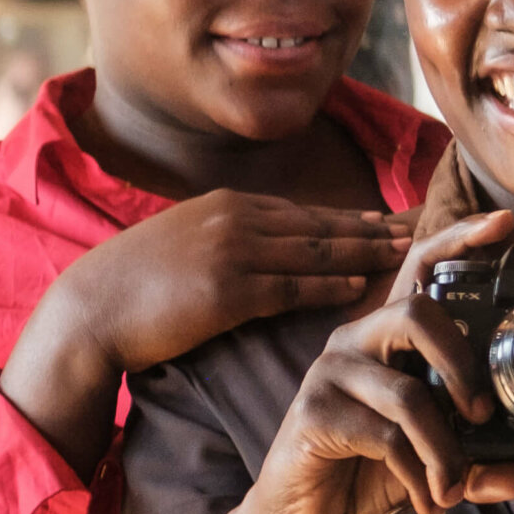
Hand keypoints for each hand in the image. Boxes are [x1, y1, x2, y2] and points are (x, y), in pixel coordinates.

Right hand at [3, 191, 413, 477]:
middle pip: (323, 223)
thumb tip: (274, 250)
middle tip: (423, 230)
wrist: (91, 308)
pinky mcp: (225, 289)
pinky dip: (328, 282)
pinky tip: (359, 284)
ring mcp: (231, 251)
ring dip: (366, 251)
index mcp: (229, 206)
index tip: (393, 221)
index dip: (355, 218)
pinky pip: (289, 284)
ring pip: (316, 249)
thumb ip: (232, 239)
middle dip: (377, 228)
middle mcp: (236, 219)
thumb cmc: (137, 285)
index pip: (308, 212)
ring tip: (409, 255)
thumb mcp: (189, 244)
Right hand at [242, 211, 513, 513]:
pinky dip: (419, 476)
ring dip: (445, 450)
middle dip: (462, 363)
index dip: (461, 242)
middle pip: (417, 312)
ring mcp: (332, 372)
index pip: (422, 269)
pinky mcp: (313, 412)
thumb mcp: (431, 462)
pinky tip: (427, 501)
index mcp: (389, 335)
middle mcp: (358, 338)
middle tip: (481, 414)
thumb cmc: (368, 471)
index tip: (505, 225)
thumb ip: (474, 461)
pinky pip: (385, 437)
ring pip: (408, 393)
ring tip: (453, 488)